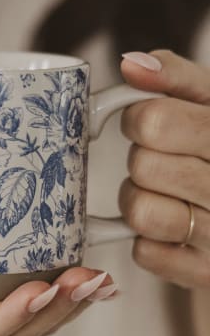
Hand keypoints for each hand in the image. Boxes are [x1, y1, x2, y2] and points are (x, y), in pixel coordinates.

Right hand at [0, 210, 115, 335]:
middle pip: (13, 333)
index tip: (41, 288)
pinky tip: (88, 284)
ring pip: (28, 326)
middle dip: (54, 309)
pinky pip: (29, 310)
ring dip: (67, 306)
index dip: (10, 316)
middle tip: (87, 278)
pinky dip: (62, 299)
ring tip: (99, 281)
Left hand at [119, 50, 209, 287]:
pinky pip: (145, 253)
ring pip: (140, 212)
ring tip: (161, 194)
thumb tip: (132, 64)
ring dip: (137, 200)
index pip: (155, 121)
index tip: (145, 123)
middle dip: (141, 158)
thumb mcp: (209, 102)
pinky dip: (147, 240)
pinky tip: (170, 229)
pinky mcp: (205, 272)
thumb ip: (175, 78)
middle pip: (144, 165)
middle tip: (159, 159)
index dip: (137, 119)